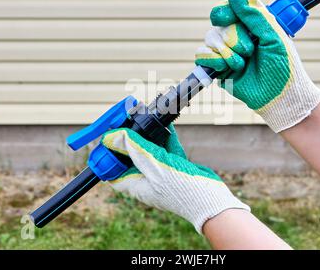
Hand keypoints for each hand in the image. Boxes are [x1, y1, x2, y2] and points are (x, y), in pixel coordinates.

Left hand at [102, 125, 249, 232]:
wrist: (212, 201)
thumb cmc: (182, 189)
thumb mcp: (154, 166)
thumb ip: (135, 149)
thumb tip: (113, 136)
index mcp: (136, 184)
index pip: (113, 171)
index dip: (108, 155)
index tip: (107, 137)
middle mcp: (147, 179)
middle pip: (131, 157)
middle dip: (129, 139)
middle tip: (128, 121)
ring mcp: (162, 174)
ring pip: (150, 151)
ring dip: (148, 135)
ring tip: (145, 118)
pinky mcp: (176, 168)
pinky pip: (167, 150)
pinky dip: (166, 137)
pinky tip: (166, 125)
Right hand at [195, 0, 319, 132]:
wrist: (279, 97)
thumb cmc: (284, 67)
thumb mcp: (273, 35)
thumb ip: (254, 13)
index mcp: (251, 26)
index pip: (229, 8)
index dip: (225, 11)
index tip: (227, 17)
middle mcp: (237, 37)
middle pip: (218, 24)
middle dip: (233, 37)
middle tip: (249, 50)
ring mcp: (226, 53)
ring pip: (209, 39)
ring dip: (226, 51)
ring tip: (241, 64)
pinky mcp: (218, 69)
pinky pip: (202, 56)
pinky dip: (212, 60)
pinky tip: (227, 68)